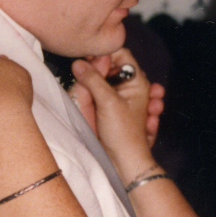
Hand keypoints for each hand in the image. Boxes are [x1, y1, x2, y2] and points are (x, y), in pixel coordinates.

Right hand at [68, 52, 162, 177]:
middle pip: (108, 66)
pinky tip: (86, 102)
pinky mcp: (109, 108)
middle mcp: (129, 86)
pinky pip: (95, 95)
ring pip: (99, 81)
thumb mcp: (108, 102)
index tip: (87, 60)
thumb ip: (93, 79)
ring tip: (84, 92)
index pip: (120, 53)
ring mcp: (119, 97)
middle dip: (96, 72)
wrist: (125, 163)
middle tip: (84, 79)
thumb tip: (78, 63)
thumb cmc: (124, 134)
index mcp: (137, 81)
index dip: (103, 53)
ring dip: (90, 87)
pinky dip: (89, 97)